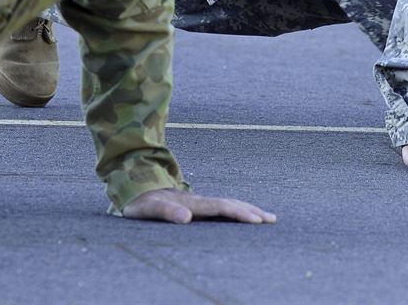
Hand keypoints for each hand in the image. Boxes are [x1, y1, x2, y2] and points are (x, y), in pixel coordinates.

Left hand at [121, 188, 276, 223]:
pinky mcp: (199, 206)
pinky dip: (238, 209)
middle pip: (230, 204)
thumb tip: (186, 218)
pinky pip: (223, 207)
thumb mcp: (148, 209)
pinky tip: (246, 214)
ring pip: (229, 203)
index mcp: (191, 203)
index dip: (238, 213)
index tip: (255, 220)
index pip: (220, 207)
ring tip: (267, 217)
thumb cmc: (141, 202)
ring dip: (248, 209)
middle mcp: (199, 201)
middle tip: (271, 220)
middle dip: (251, 211)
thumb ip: (166, 212)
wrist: (136, 187)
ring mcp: (200, 201)